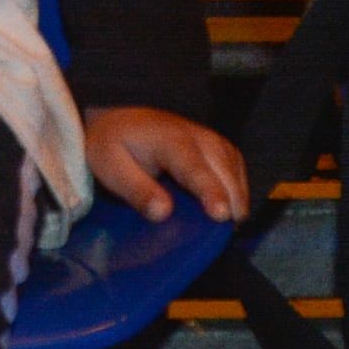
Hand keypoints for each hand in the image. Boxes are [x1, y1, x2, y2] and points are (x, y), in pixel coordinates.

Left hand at [84, 104, 250, 223]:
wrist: (119, 117)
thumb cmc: (114, 145)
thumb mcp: (111, 167)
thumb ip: (136, 190)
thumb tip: (162, 213)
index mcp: (169, 141)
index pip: (195, 168)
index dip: (210, 192)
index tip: (221, 214)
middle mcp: (196, 136)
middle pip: (224, 170)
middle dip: (232, 200)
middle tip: (228, 231)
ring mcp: (210, 139)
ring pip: (234, 168)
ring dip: (237, 196)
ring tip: (230, 226)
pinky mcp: (217, 146)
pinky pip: (235, 167)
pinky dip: (237, 188)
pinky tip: (229, 208)